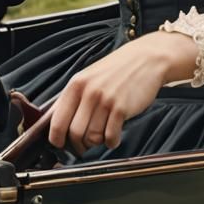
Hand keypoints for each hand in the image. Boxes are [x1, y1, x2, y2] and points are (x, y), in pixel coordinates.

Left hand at [48, 30, 196, 155]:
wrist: (147, 59)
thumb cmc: (118, 69)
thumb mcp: (89, 77)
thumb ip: (73, 97)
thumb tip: (57, 122)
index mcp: (76, 84)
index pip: (57, 121)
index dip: (56, 138)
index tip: (60, 144)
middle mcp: (89, 92)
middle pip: (74, 133)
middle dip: (79, 144)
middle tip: (85, 144)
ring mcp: (106, 100)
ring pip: (92, 138)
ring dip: (97, 143)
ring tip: (103, 134)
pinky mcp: (122, 108)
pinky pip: (110, 137)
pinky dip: (112, 141)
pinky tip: (115, 134)